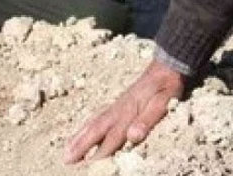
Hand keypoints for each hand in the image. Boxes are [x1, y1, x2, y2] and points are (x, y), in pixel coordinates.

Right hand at [63, 61, 185, 162]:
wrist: (166, 65)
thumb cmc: (166, 86)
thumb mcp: (163, 102)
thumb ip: (148, 119)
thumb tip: (133, 136)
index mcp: (129, 112)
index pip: (112, 137)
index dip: (101, 152)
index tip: (88, 166)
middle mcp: (118, 109)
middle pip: (96, 130)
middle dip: (81, 145)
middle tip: (66, 159)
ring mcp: (117, 105)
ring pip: (93, 122)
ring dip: (79, 136)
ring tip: (67, 148)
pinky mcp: (118, 102)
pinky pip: (97, 116)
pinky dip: (87, 125)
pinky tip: (83, 131)